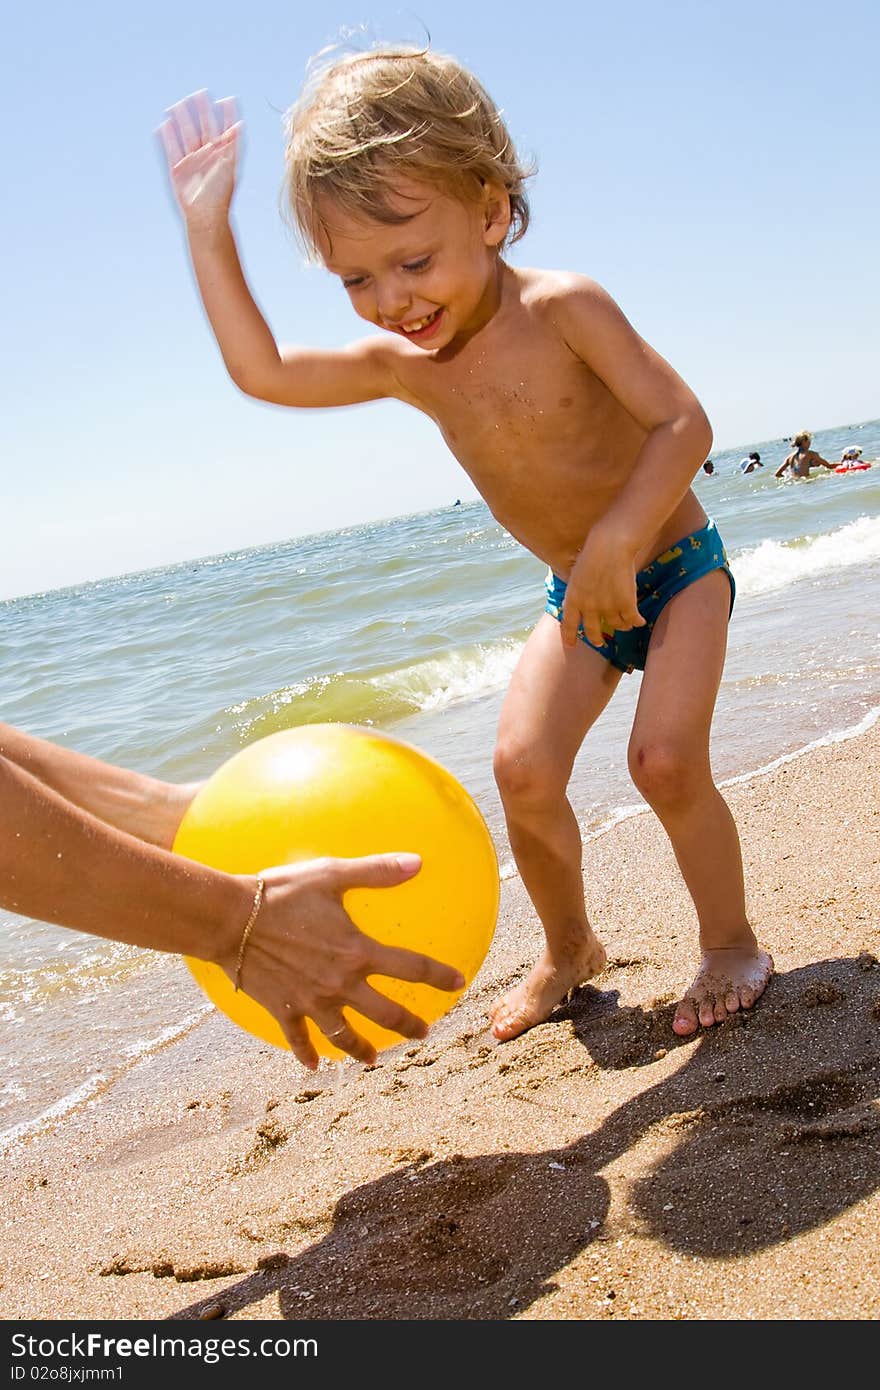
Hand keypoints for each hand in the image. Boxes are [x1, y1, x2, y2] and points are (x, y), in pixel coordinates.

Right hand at [157, 90, 241, 223]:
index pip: (225, 130)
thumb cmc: (220, 194)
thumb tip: (240, 124)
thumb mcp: (229, 166)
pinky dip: (168, 137)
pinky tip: (165, 124)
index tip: (228, 99)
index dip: (227, 116)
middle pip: (204, 128)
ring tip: (178, 104)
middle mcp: (208, 156)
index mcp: (223, 156)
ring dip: (183, 119)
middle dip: (202, 111)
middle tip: (200, 93)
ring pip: (186, 135)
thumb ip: (233, 144)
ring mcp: (192, 161)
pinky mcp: (177, 169)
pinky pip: (171, 149)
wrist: (205, 215)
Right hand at [230, 853, 465, 1069]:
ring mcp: (312, 1002)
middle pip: (385, 1013)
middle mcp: (340, 984)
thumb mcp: (331, 874)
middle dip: (409, 1026)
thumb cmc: (282, 892)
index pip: (411, 968)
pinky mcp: (284, 1009)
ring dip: (361, 1049)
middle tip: (423, 1033)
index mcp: (357, 952)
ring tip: (373, 1059)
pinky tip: (313, 1067)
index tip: (459, 984)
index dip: (439, 976)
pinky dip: (307, 1055)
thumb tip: (418, 862)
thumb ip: (377, 871)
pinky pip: (298, 1040)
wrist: (231, 920)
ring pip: (344, 1037)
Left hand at [560, 528, 644, 647]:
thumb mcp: (576, 575)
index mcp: (573, 599)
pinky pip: (632, 620)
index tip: (571, 645)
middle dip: (596, 639)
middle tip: (600, 642)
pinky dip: (637, 621)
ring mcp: (608, 608)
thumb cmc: (593, 554)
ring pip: (616, 625)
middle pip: (592, 631)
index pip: (568, 624)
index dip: (569, 636)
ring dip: (621, 625)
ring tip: (625, 623)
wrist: (610, 546)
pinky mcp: (626, 604)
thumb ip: (577, 592)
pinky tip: (639, 621)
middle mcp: (589, 608)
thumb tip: (576, 604)